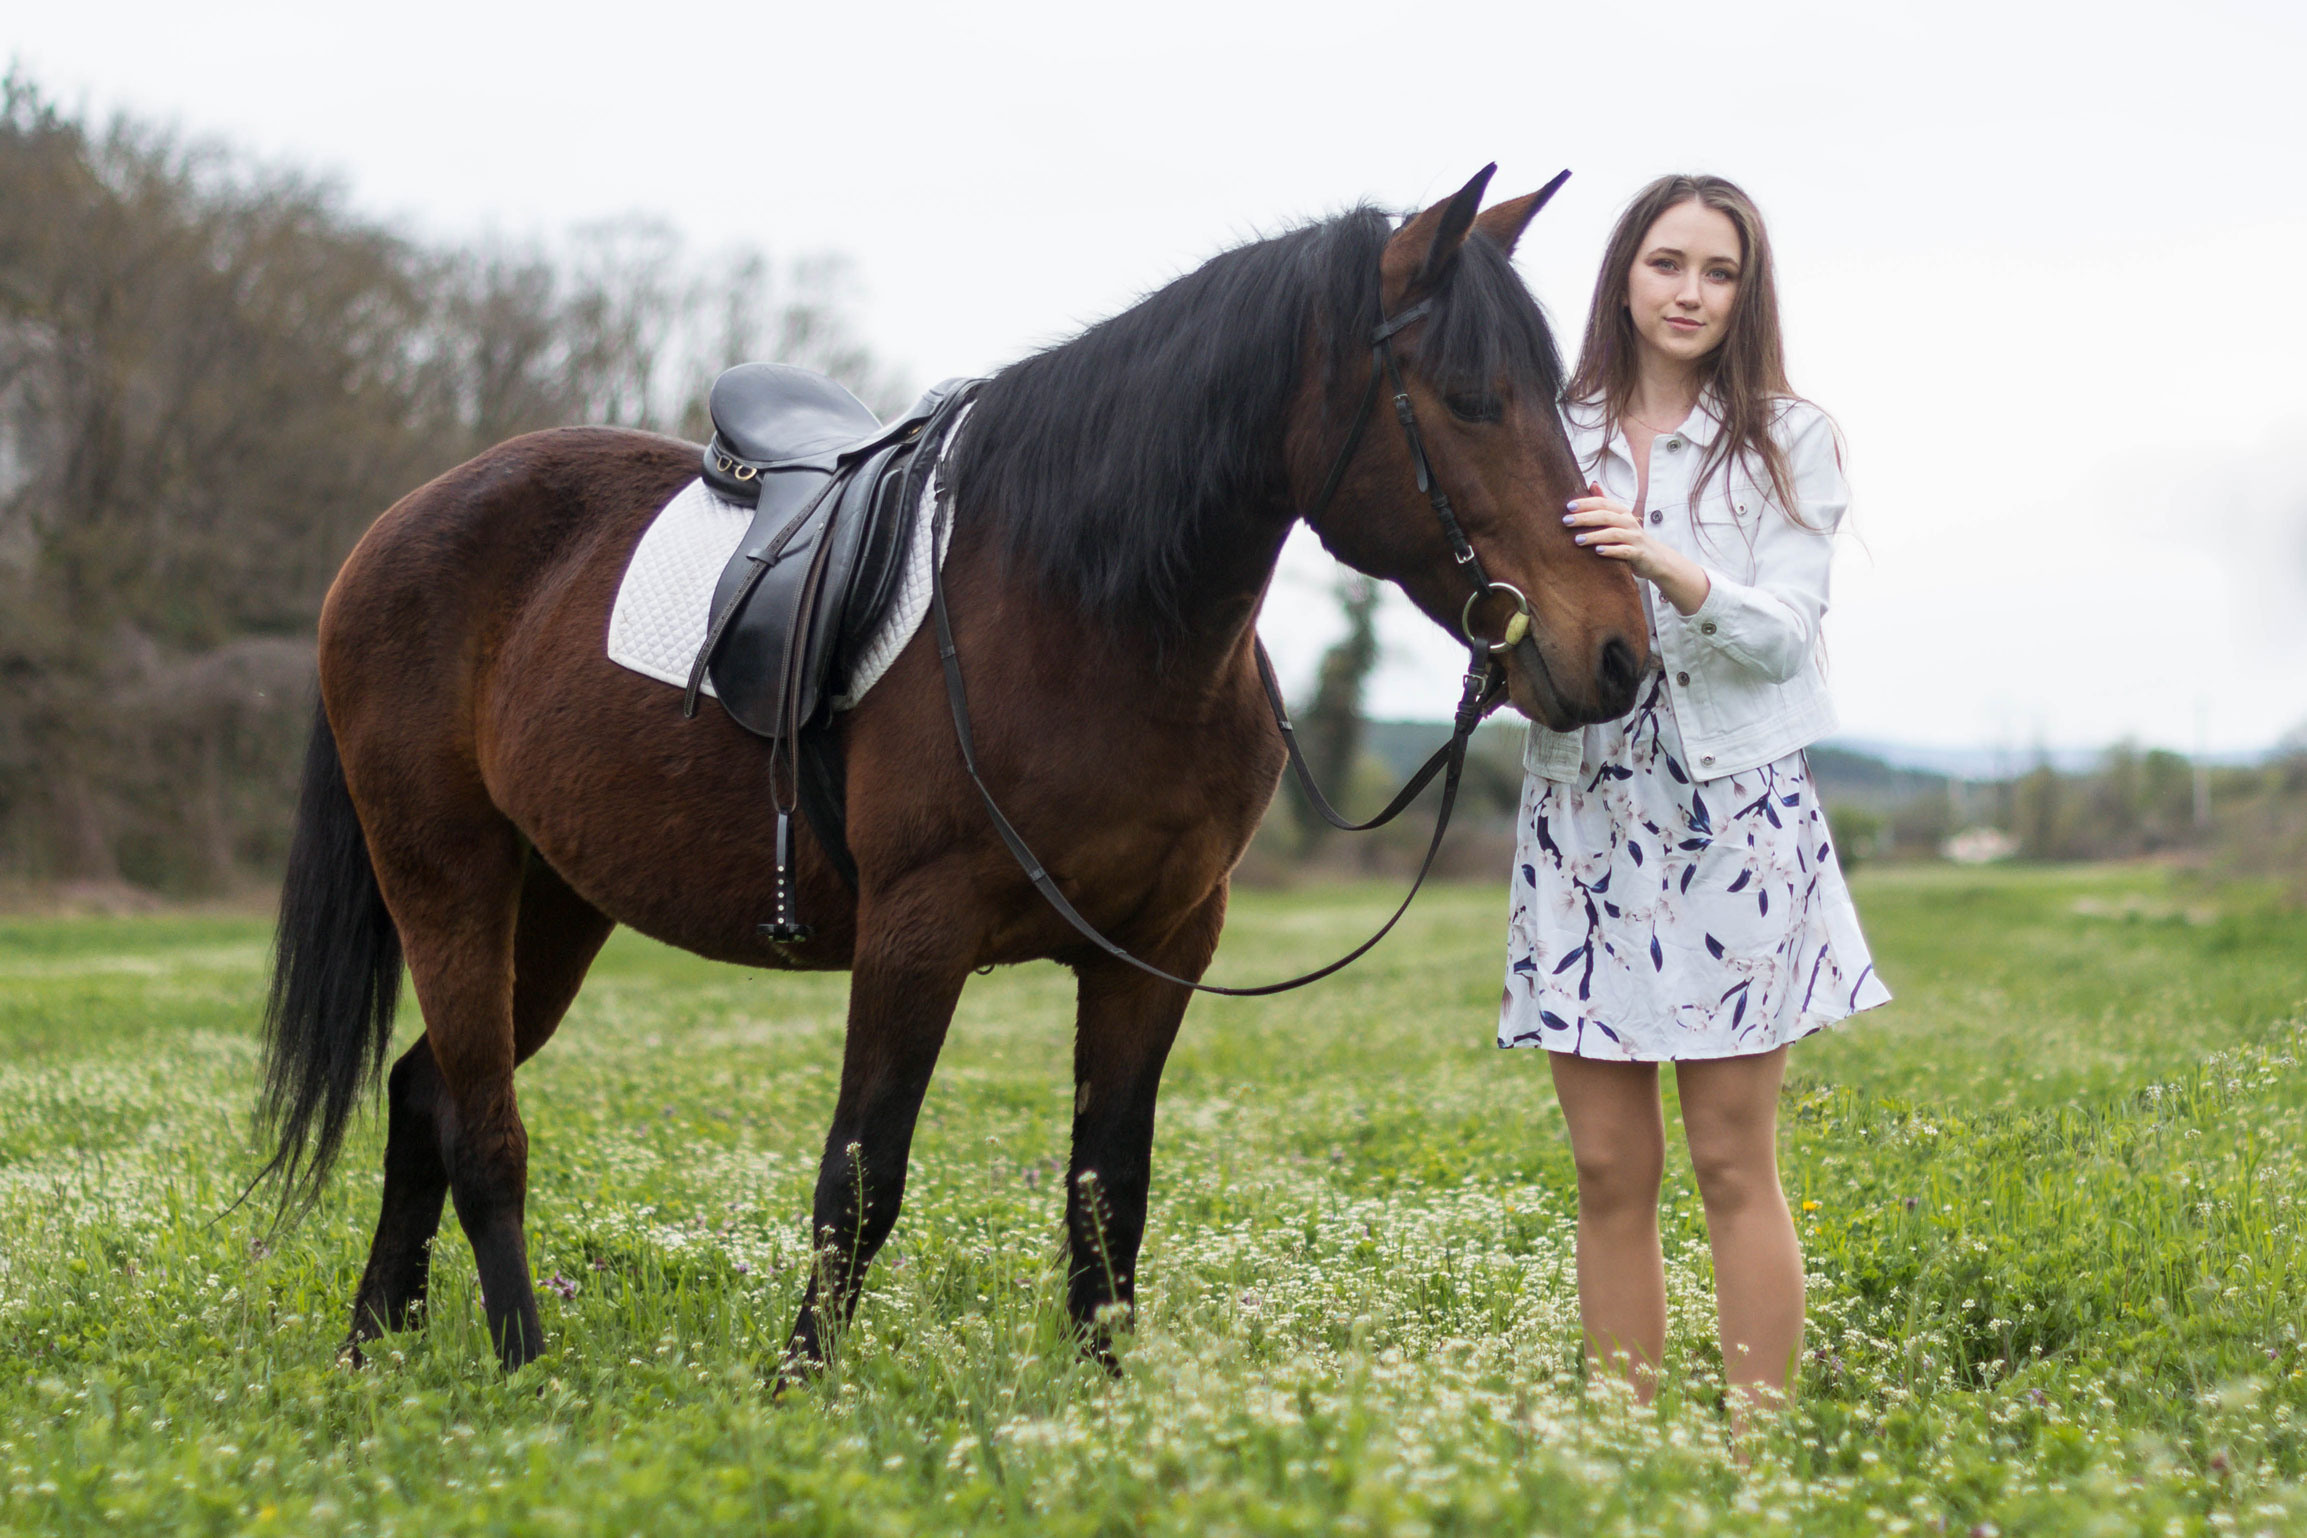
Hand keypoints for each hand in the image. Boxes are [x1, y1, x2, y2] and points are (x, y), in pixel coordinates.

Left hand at [1564, 482, 1711, 615]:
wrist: (1656, 559)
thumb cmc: (1631, 539)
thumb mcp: (1620, 520)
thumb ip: (1606, 505)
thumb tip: (1592, 484)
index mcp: (1622, 513)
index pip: (1603, 503)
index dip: (1586, 503)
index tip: (1568, 507)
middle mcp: (1629, 522)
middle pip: (1606, 516)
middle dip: (1585, 517)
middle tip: (1566, 521)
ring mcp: (1635, 538)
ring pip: (1614, 533)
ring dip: (1595, 536)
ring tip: (1577, 539)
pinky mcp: (1638, 553)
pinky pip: (1624, 551)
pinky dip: (1611, 550)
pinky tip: (1598, 551)